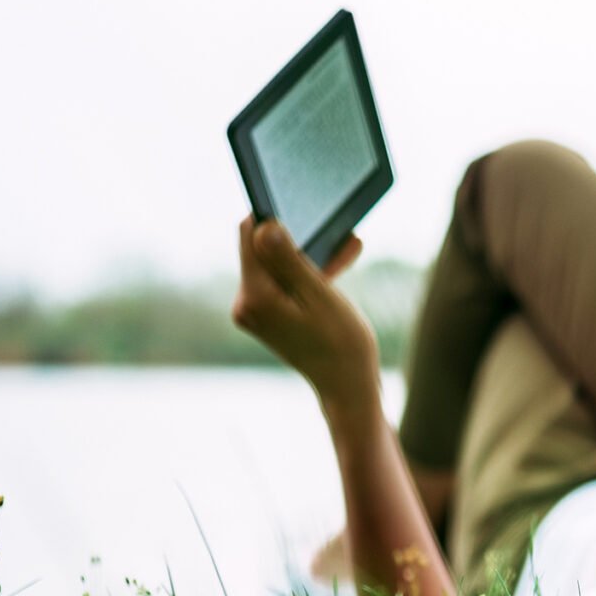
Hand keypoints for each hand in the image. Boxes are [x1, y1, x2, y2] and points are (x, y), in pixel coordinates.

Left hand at [232, 216, 374, 397]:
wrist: (348, 386)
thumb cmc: (341, 344)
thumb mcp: (319, 295)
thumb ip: (288, 259)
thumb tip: (263, 225)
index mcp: (254, 297)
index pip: (250, 236)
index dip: (274, 217)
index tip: (304, 208)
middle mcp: (247, 304)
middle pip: (265, 250)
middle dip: (301, 237)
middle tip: (338, 230)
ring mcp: (256, 311)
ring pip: (280, 265)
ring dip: (311, 255)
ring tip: (347, 244)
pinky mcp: (269, 314)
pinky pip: (286, 282)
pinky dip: (309, 274)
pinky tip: (339, 263)